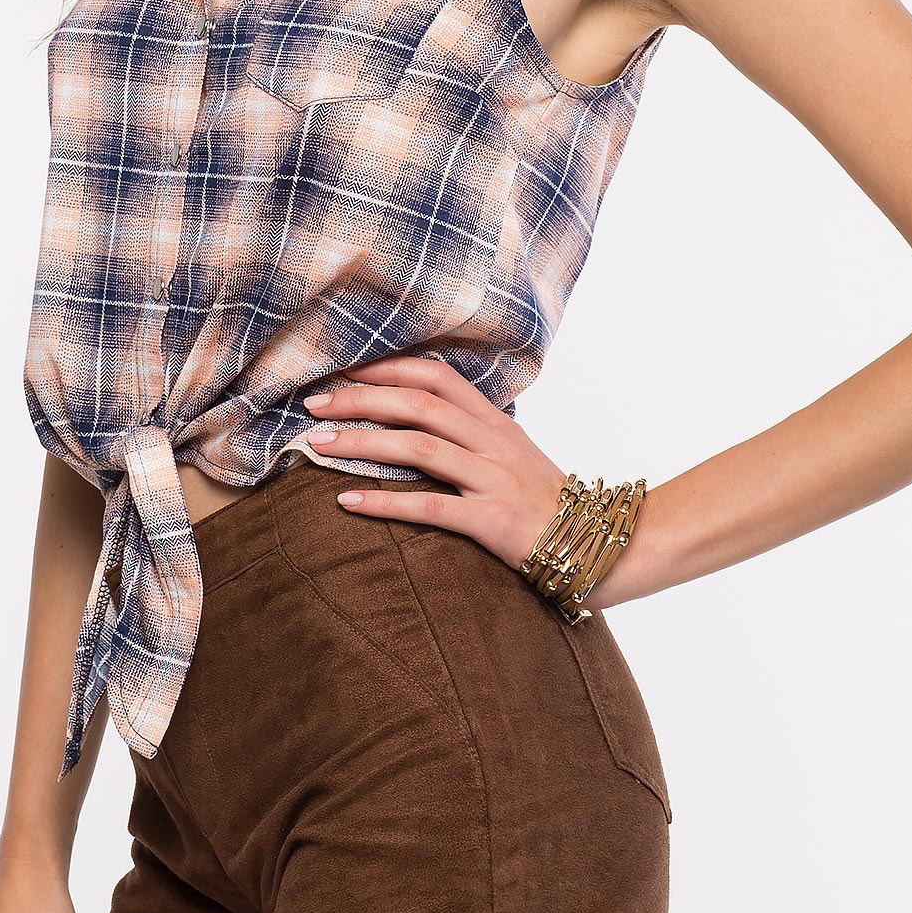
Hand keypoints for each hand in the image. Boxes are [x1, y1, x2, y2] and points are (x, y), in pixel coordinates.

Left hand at [301, 354, 567, 571]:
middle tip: (314, 403)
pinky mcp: (492, 521)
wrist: (597, 544)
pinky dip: (385, 502)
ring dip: (363, 443)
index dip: (386, 368)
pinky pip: (430, 508)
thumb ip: (470, 431)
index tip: (342, 371)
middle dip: (360, 399)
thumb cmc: (542, 500)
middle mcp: (493, 442)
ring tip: (318, 445)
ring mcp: (494, 480)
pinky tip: (348, 501)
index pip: (436, 376)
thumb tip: (415, 415)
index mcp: (495, 421)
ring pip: (419, 448)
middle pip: (418, 404)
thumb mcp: (511, 453)